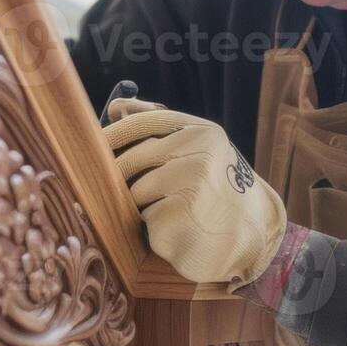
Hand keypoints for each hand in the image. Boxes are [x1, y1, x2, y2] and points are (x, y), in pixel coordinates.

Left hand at [101, 97, 287, 289]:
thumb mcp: (200, 151)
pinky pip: (144, 221)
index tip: (93, 147)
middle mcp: (199, 155)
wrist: (253, 237)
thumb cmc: (219, 191)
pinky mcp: (177, 221)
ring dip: (141, 208)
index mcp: (202, 133)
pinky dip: (153, 230)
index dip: (112, 135)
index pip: (142, 123)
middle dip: (120, 180)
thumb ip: (159, 128)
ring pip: (133, 193)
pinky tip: (178, 232)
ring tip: (170, 215)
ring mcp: (190, 188)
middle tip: (132, 194)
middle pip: (128, 161)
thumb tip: (114, 107)